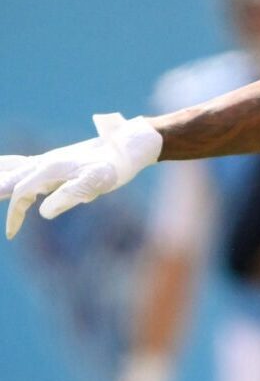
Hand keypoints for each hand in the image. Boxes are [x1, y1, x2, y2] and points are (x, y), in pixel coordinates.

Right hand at [0, 114, 162, 238]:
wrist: (126, 145)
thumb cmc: (114, 167)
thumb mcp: (95, 183)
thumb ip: (69, 196)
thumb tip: (43, 212)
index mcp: (49, 170)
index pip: (21, 194)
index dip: (14, 215)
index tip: (11, 234)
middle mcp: (44, 162)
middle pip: (11, 178)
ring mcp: (49, 159)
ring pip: (14, 167)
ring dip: (0, 175)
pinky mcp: (56, 160)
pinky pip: (25, 163)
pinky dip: (10, 166)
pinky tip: (8, 169)